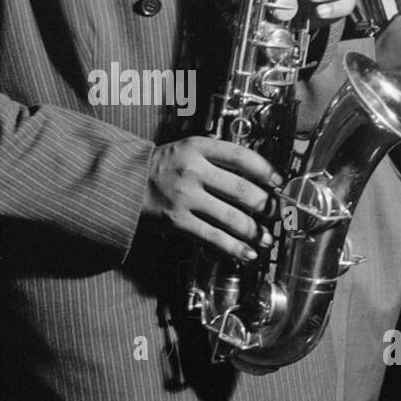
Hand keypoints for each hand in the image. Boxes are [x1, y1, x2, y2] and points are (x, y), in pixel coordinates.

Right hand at [140, 136, 280, 260]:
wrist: (121, 182)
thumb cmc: (158, 167)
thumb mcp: (185, 149)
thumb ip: (215, 158)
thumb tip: (253, 177)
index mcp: (197, 147)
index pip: (241, 156)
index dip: (265, 170)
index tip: (278, 181)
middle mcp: (193, 170)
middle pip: (242, 189)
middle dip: (265, 205)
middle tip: (276, 213)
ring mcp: (185, 197)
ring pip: (232, 217)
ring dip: (255, 230)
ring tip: (265, 237)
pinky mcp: (178, 221)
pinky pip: (213, 237)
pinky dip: (234, 247)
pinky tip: (246, 252)